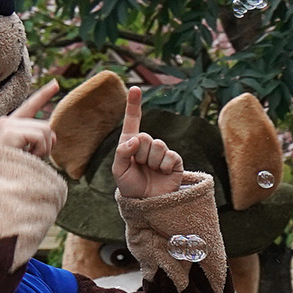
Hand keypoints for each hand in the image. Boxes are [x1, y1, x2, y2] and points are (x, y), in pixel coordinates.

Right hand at [0, 80, 61, 161]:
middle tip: (31, 157)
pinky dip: (39, 150)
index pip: (30, 106)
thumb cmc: (13, 171)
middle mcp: (8, 121)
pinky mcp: (9, 131)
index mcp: (12, 125)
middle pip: (45, 125)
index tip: (56, 83)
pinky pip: (39, 137)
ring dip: (43, 149)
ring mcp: (7, 124)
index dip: (43, 94)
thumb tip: (53, 134)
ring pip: (45, 130)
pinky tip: (26, 156)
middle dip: (46, 145)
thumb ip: (40, 140)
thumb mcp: (29, 153)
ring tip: (28, 158)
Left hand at [114, 84, 194, 199]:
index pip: (132, 120)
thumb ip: (122, 152)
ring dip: (152, 161)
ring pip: (158, 146)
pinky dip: (164, 167)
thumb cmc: (130, 186)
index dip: (134, 104)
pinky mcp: (174, 161)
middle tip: (140, 167)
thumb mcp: (118, 170)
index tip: (135, 89)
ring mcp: (161, 153)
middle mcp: (146, 145)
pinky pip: (170, 156)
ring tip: (151, 171)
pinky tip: (162, 174)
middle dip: (140, 154)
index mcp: (131, 143)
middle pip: (145, 136)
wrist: (147, 203)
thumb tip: (136, 138)